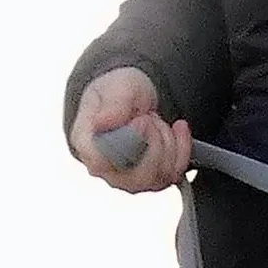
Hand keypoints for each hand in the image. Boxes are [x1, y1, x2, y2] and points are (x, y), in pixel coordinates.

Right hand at [70, 68, 190, 191]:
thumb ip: (113, 104)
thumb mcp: (118, 85)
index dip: (130, 142)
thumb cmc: (118, 92)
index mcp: (86, 144)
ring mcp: (128, 179)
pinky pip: (175, 173)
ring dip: (167, 140)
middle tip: (147, 117)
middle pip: (139, 174)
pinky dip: (181, 148)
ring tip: (154, 120)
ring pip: (160, 175)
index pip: (104, 162)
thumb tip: (103, 123)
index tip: (141, 119)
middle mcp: (105, 169)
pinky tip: (174, 129)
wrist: (133, 99)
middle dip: (154, 139)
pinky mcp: (151, 181)